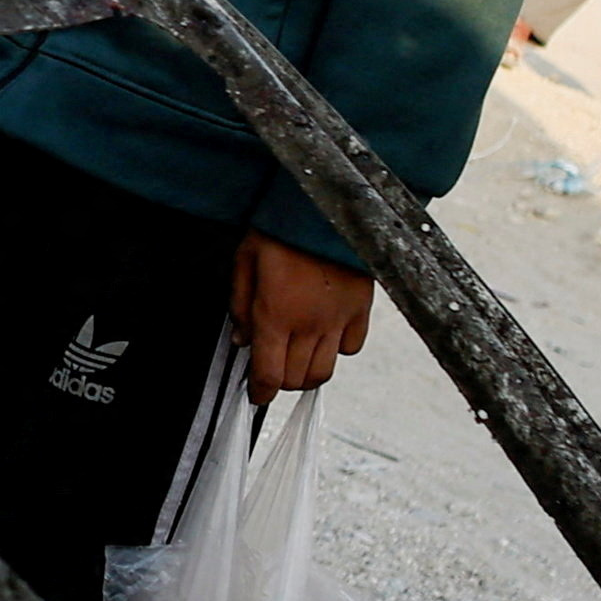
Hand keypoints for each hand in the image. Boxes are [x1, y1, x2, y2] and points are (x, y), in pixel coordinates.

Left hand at [231, 234, 374, 397]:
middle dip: (280, 381)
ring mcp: (338, 320)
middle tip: (272, 368)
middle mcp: (308, 325)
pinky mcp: (360, 309)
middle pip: (295, 379)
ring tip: (297, 359)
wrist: (324, 205)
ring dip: (307, 373)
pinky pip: (352, 348)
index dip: (260, 392)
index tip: (256, 394)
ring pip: (324, 371)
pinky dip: (338, 350)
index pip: (268, 374)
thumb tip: (242, 339)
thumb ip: (240, 305)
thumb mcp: (245, 261)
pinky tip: (325, 335)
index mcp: (275, 315)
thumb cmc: (280, 228)